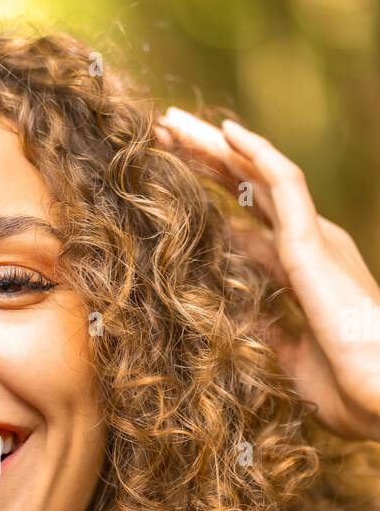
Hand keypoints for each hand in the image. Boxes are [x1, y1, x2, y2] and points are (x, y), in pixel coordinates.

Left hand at [155, 107, 379, 443]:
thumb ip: (263, 329)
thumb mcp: (286, 357)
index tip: (166, 184)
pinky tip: (226, 132)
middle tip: (161, 136)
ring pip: (259, 177)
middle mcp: (308, 246)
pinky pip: (285, 182)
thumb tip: (230, 319)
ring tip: (174, 124)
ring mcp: (314, 238)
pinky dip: (256, 154)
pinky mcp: (315, 241)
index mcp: (300, 273)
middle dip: (205, 163)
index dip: (209, 202)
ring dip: (216, 148)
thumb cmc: (348, 386)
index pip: (246, 225)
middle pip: (248, 192)